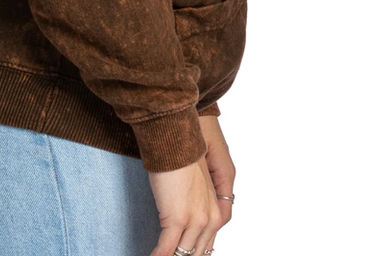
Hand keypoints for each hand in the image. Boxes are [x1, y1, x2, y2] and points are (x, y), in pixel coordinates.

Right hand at [145, 116, 234, 255]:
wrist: (175, 139)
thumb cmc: (182, 153)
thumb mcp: (196, 180)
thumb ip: (195, 200)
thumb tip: (182, 210)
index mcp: (216, 210)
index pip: (208, 244)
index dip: (195, 253)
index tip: (182, 253)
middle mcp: (210, 218)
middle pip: (198, 253)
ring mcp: (196, 220)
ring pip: (183, 254)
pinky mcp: (178, 219)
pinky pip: (167, 249)